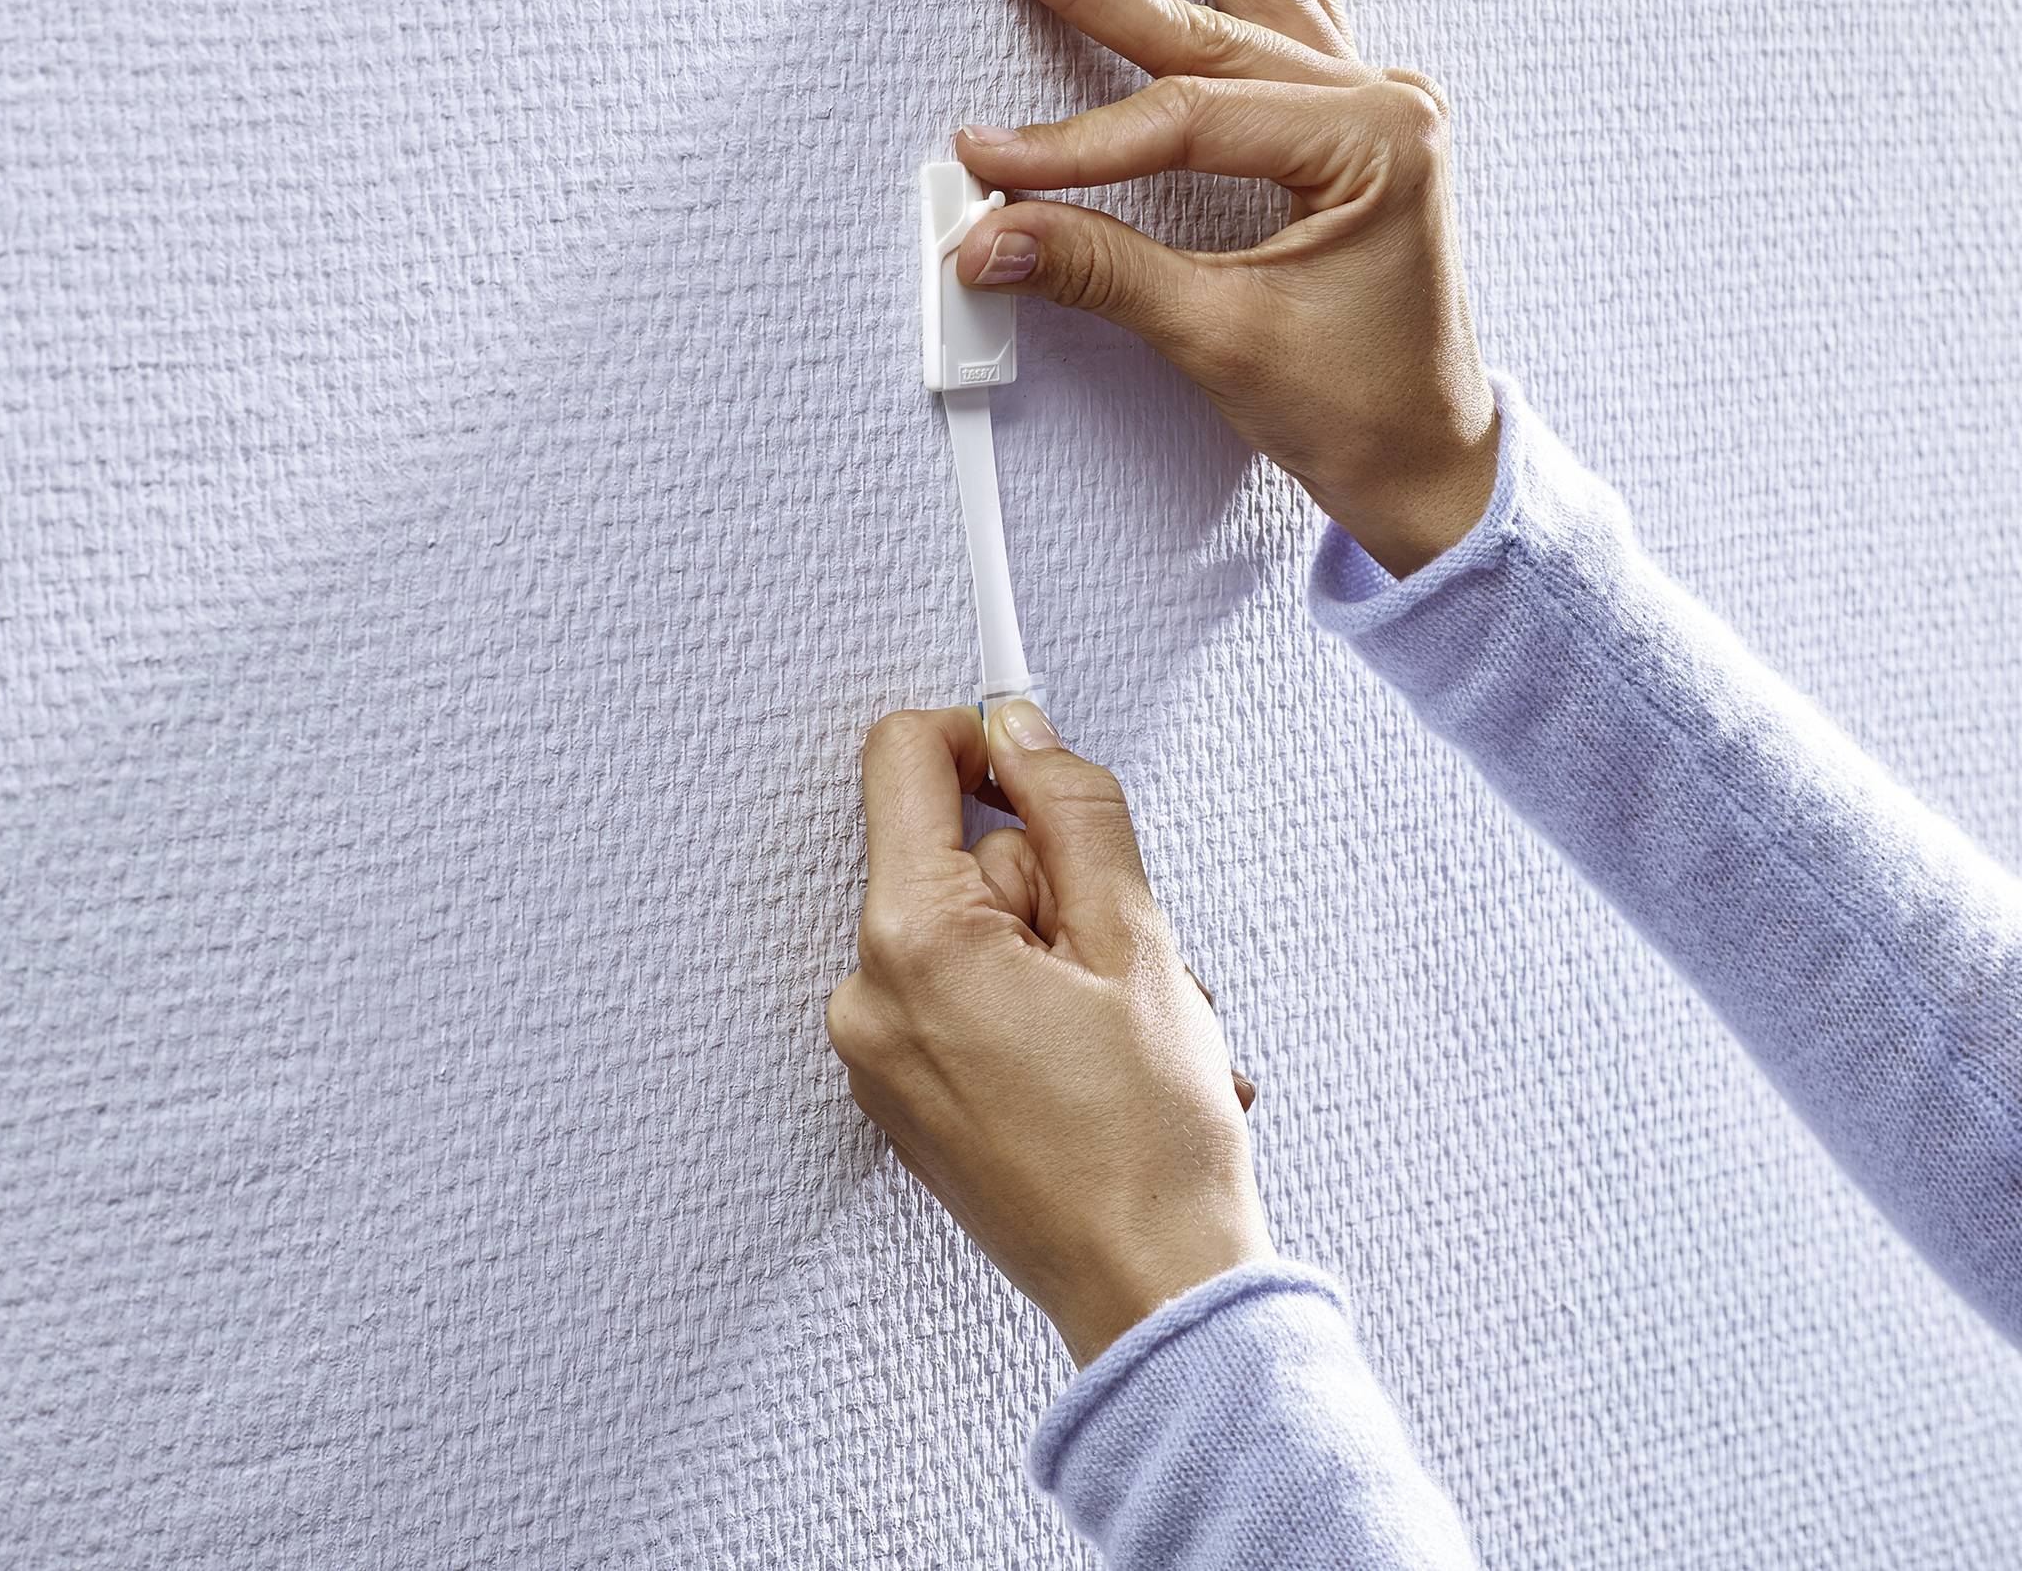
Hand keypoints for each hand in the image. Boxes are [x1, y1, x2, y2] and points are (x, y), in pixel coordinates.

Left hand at [825, 701, 1271, 1366]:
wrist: (1153, 1293)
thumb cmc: (1151, 1144)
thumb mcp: (1137, 939)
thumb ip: (1073, 810)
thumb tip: (1022, 728)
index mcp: (912, 943)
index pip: (904, 760)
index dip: (983, 737)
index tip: (1040, 764)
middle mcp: (868, 996)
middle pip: (956, 856)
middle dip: (1055, 885)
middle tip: (1127, 962)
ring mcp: (878, 1056)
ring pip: (973, 930)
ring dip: (1064, 953)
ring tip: (1131, 1029)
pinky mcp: (904, 1096)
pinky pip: (964, 997)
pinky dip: (1035, 1005)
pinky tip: (1103, 1060)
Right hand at [957, 0, 1496, 577]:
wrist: (1432, 466)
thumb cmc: (1363, 411)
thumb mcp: (1221, 341)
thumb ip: (1100, 272)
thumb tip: (994, 231)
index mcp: (1376, 140)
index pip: (1187, 119)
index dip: (1074, 142)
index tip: (987, 159)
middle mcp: (1384, 104)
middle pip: (1214, 17)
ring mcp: (1376, 108)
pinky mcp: (1355, 127)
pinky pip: (1295, 7)